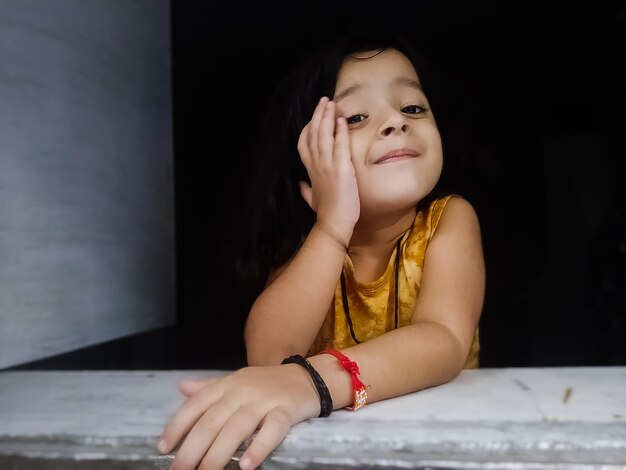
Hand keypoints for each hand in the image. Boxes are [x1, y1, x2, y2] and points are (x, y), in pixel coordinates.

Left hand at [158, 364, 319, 469]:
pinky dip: (259, 447)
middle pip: (213, 420)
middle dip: (193, 448)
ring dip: (219, 453)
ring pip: (237, 427)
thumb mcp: (236, 381)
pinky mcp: (286, 411)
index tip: (163, 448)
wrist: (306, 377)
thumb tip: (181, 387)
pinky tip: (246, 466)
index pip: (196, 404)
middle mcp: (242, 391)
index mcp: (227, 384)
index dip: (178, 425)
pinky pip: (272, 430)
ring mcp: (265, 401)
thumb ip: (209, 387)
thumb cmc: (266, 383)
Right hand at [298, 97, 359, 240]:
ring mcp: (327, 165)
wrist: (333, 223)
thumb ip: (305, 190)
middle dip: (317, 115)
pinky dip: (340, 131)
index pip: (304, 143)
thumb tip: (300, 185)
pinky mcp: (341, 168)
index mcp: (310, 170)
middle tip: (324, 101)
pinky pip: (339, 145)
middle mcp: (316, 164)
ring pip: (323, 135)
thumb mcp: (312, 199)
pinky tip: (342, 120)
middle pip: (313, 133)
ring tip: (331, 104)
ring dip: (327, 117)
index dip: (308, 128)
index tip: (313, 118)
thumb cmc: (325, 212)